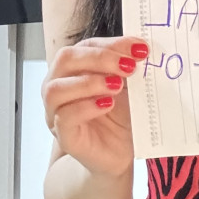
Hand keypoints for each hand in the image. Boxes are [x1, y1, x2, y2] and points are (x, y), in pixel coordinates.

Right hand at [41, 36, 148, 176]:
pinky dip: (86, 107)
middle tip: (128, 66)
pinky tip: (107, 104)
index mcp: (75, 69)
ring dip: (89, 82)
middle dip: (100, 58)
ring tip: (117, 86)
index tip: (140, 48)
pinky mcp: (64, 136)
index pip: (86, 46)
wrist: (120, 154)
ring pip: (56, 88)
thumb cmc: (120, 118)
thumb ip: (129, 67)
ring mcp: (56, 112)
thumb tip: (142, 49)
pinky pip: (64, 117)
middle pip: (65, 59)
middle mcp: (59, 86)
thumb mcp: (129, 87)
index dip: (112, 44)